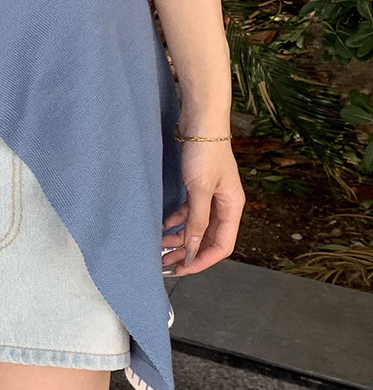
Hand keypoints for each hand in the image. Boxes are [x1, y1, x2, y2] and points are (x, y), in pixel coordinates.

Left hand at [160, 138, 245, 275]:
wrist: (200, 120)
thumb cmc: (204, 152)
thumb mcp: (200, 190)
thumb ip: (197, 221)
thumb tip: (192, 249)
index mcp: (232, 208)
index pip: (221, 246)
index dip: (201, 260)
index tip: (180, 269)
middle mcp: (224, 204)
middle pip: (206, 238)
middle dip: (186, 252)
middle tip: (164, 262)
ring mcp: (210, 195)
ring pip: (195, 226)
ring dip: (178, 238)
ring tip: (159, 246)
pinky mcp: (197, 186)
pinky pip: (188, 212)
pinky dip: (176, 221)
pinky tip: (162, 226)